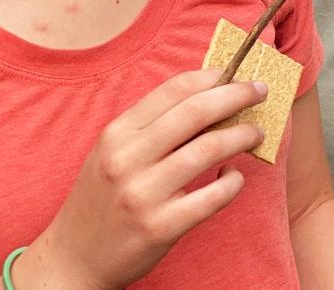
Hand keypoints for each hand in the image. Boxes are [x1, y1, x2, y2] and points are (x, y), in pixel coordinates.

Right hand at [19, 70, 268, 287]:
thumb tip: (208, 98)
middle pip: (196, 112)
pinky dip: (233, 181)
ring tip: (255, 133)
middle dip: (237, 95)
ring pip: (209, 149)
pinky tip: (234, 176)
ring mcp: (143, 194)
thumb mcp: (112, 154)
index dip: (211, 77)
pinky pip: (213, 196)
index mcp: (116, 134)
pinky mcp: (161, 227)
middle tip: (260, 91)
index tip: (234, 74)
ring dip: (242, 136)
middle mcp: (127, 159)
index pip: (173, 90)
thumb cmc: (101, 199)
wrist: (72, 259)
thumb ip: (151, 127)